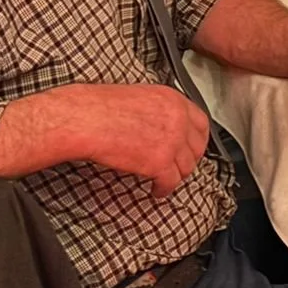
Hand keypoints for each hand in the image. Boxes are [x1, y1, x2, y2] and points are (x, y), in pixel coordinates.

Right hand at [82, 84, 211, 194]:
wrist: (87, 119)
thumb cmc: (101, 107)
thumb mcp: (140, 97)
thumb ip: (159, 111)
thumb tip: (161, 125)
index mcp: (173, 100)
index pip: (201, 123)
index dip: (196, 139)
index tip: (191, 147)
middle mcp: (178, 119)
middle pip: (197, 148)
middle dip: (187, 160)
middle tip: (178, 166)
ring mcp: (172, 141)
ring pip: (186, 167)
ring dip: (175, 176)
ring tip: (164, 180)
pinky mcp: (160, 162)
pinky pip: (171, 182)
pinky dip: (163, 189)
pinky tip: (156, 190)